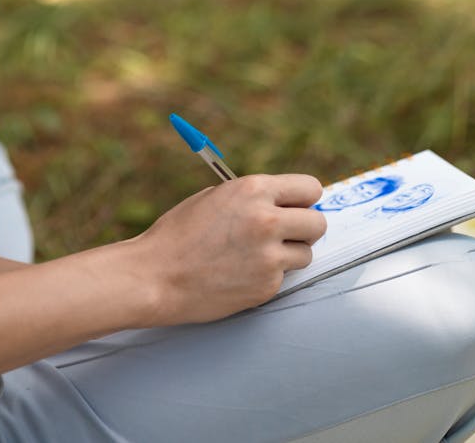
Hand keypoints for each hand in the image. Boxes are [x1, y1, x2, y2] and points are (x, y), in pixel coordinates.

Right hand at [131, 173, 325, 324]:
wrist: (156, 275)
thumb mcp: (216, 198)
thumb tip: (285, 202)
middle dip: (305, 228)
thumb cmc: (179, 233)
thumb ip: (252, 198)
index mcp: (253, 190)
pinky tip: (241, 273)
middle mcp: (267, 220)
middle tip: (288, 233)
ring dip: (290, 255)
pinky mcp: (266, 286)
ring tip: (258, 255)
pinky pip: (283, 278)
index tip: (299, 207)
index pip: (310, 188)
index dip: (304, 199)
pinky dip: (268, 277)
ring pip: (306, 253)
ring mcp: (269, 256)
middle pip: (318, 222)